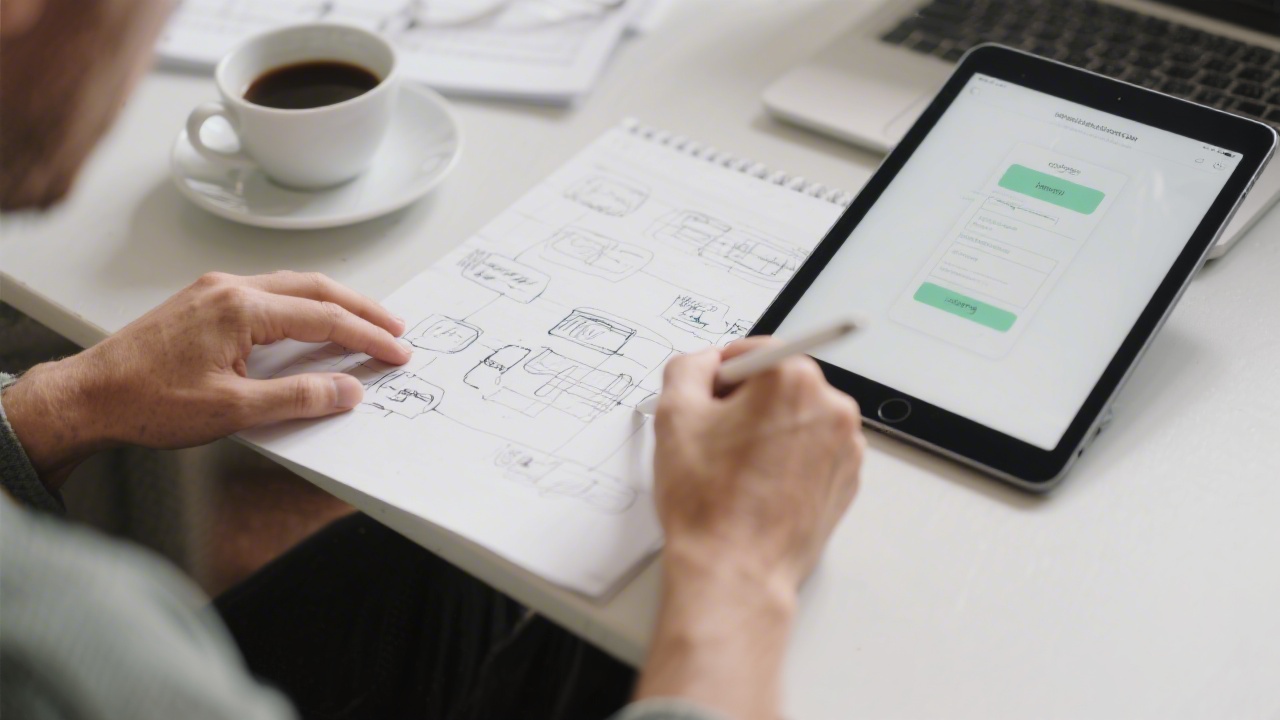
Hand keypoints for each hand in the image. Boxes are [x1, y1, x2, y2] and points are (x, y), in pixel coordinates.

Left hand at [3, 272, 409, 488]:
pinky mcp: (203, 304)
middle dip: (361, 309)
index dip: (367, 336)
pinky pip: (267, 295)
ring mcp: (214, 292)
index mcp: (240, 308)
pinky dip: (302, 307)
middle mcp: (228, 289)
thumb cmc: (148, 402)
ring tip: (364, 324)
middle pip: (314, 289)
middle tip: (396, 329)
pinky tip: (311, 324)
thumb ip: (298, 397)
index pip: (323, 318)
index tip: (396, 351)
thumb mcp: (233, 410)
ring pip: (291, 287)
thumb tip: (347, 390)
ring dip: (333, 304)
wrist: (89, 397)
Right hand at [636, 337, 865, 719]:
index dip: (719, 374)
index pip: (753, 350)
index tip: (708, 400)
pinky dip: (788, 458)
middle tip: (716, 440)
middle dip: (746, 403)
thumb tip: (706, 362)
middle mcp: (831, 406)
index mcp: (792, 379)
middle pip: (779, 382)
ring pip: (797, 417)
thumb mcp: (674, 414)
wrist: (735, 570)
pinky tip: (758, 486)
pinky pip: (813, 449)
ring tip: (737, 470)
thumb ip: (688, 367)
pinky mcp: (848, 479)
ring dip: (768, 431)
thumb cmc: (708, 502)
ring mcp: (846, 445)